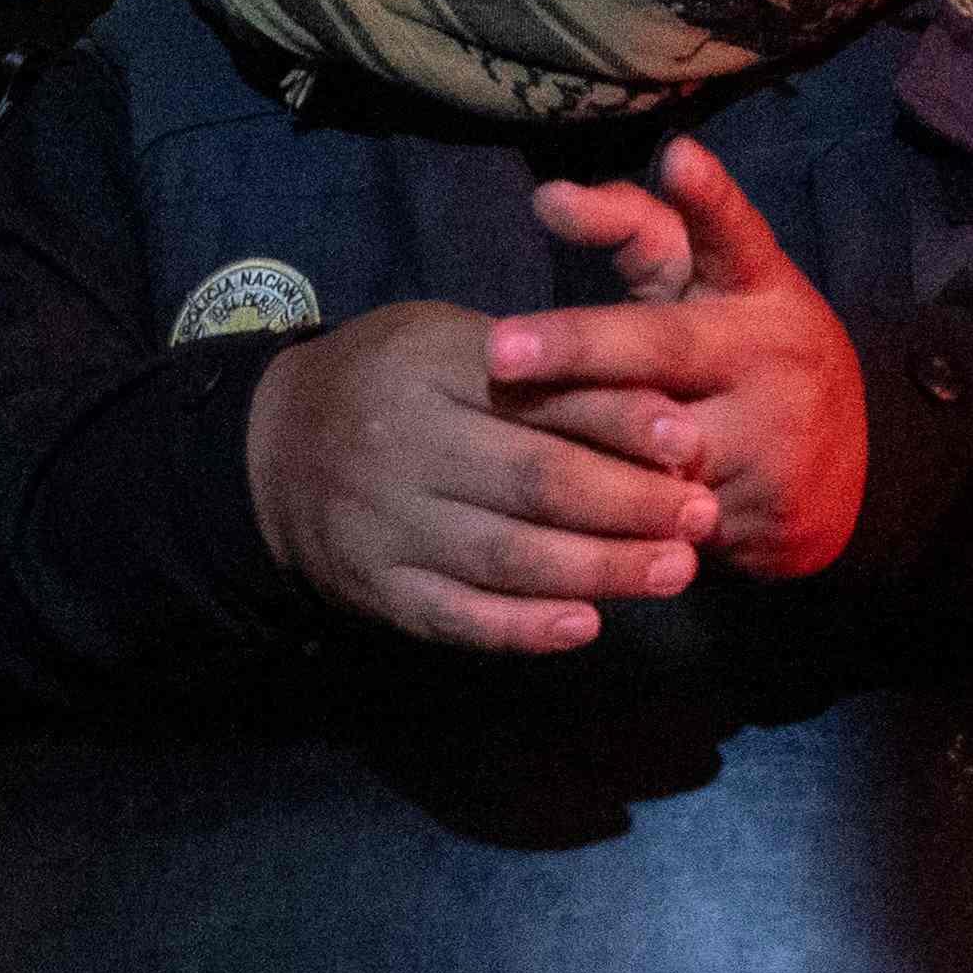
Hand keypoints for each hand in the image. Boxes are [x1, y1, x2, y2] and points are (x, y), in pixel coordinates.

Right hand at [241, 299, 712, 655]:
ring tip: (673, 573)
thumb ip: (553, 377)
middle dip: (629, 504)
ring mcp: (382, 524)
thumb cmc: (396, 384)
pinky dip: (523, 627)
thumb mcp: (461, 345)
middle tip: (700, 519)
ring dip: (599, 571)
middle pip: (533, 482)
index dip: (622, 424)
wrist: (271, 449)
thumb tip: (664, 422)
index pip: (540, 399)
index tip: (690, 444)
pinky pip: (456, 616)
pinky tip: (584, 626)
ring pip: (505, 556)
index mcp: (428, 367)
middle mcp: (399, 445)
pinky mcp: (372, 587)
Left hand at [491, 135, 866, 580]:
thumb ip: (636, 232)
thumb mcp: (707, 287)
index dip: (709, 198)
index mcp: (758, 286)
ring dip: (578, 446)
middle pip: (667, 345)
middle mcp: (772, 352)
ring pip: (655, 443)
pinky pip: (664, 517)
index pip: (734, 232)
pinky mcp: (765, 510)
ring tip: (494, 449)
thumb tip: (547, 197)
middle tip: (499, 351)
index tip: (678, 159)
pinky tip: (535, 523)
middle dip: (582, 347)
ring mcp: (773, 435)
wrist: (838, 476)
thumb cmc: (738, 355)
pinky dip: (603, 520)